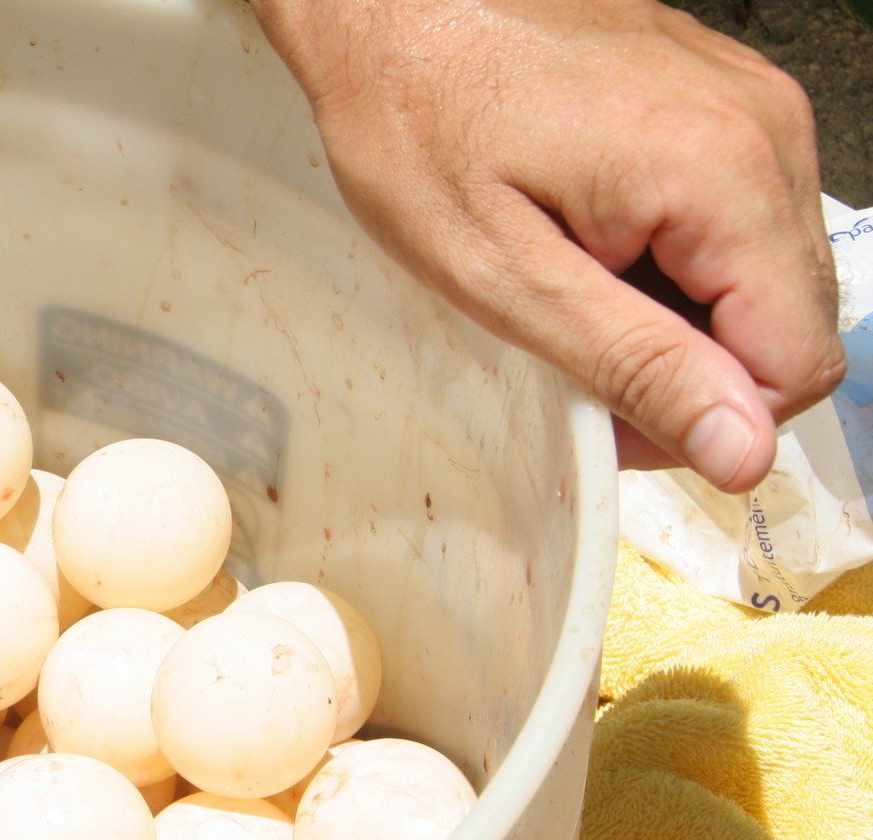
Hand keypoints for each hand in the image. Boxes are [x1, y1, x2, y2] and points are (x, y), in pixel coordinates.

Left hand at [251, 0, 846, 492]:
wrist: (389, 9)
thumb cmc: (417, 122)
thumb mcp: (506, 278)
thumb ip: (635, 366)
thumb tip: (740, 450)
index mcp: (722, 176)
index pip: (796, 365)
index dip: (707, 420)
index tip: (613, 417)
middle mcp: (763, 130)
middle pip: (787, 322)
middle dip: (689, 368)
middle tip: (572, 358)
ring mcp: (748, 106)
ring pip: (759, 275)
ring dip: (673, 312)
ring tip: (566, 284)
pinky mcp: (720, 99)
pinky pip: (732, 217)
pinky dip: (666, 256)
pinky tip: (582, 240)